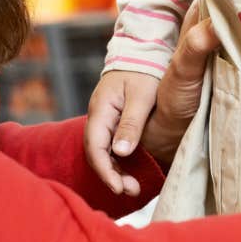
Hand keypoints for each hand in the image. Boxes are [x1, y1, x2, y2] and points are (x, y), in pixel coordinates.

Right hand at [83, 4, 219, 196]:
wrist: (143, 50)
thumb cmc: (145, 71)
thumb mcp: (142, 96)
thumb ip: (131, 123)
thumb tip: (120, 152)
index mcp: (101, 109)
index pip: (95, 147)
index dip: (105, 170)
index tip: (119, 187)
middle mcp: (98, 116)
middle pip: (97, 153)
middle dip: (111, 175)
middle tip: (132, 190)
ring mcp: (104, 118)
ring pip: (103, 151)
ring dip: (116, 170)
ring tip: (134, 187)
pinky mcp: (113, 120)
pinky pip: (110, 145)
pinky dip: (119, 161)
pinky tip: (131, 171)